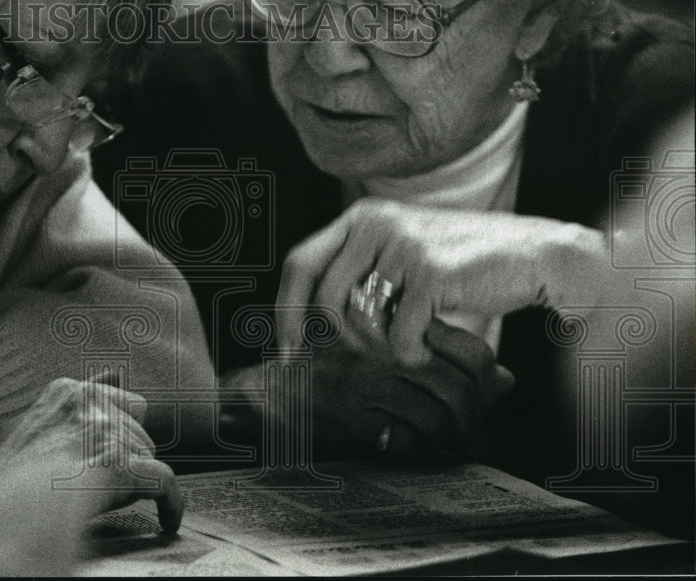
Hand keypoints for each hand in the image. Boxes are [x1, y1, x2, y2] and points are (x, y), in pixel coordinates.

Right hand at [0, 376, 182, 533]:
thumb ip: (67, 401)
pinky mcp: (120, 465)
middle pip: (139, 430)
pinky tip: (168, 519)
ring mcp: (106, 432)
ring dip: (136, 478)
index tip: (116, 451)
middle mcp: (92, 404)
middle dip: (129, 456)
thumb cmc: (3, 474)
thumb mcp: (29, 422)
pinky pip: (163, 481)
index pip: (124, 402)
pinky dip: (170, 502)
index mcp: (70, 392)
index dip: (123, 432)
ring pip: (149, 455)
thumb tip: (110, 374)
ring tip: (109, 499)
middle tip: (104, 482)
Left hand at [279, 198, 604, 365]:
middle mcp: (375, 222)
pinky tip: (433, 346)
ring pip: (361, 321)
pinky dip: (414, 354)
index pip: (300, 262)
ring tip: (413, 339)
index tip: (285, 352)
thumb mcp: (403, 254)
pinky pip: (398, 337)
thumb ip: (359, 273)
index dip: (285, 310)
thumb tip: (308, 323)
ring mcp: (402, 244)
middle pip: (324, 299)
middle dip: (343, 340)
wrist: (537, 257)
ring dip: (384, 347)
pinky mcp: (430, 272)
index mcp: (362, 215)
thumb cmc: (466, 264)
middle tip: (373, 352)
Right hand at [292, 317, 511, 459]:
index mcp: (394, 323)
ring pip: (441, 421)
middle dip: (479, 418)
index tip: (488, 391)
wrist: (268, 389)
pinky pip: (409, 444)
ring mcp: (370, 388)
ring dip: (453, 440)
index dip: (491, 379)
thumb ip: (440, 350)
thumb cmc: (327, 361)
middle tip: (475, 427)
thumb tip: (507, 379)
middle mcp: (387, 353)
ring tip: (450, 441)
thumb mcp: (384, 339)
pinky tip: (418, 447)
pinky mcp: (356, 421)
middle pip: (464, 390)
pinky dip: (422, 452)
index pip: (471, 352)